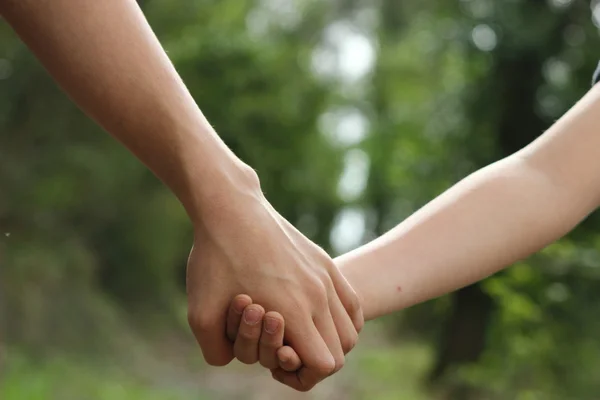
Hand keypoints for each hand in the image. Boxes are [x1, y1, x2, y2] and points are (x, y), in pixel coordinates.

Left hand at [186, 185, 362, 390]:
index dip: (302, 376)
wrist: (231, 208)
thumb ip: (218, 352)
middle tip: (285, 352)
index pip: (324, 364)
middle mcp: (319, 294)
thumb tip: (235, 360)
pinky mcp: (324, 261)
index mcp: (294, 310)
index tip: (278, 366)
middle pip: (340, 350)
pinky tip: (317, 315)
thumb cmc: (214, 259)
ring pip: (351, 328)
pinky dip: (342, 319)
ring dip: (330, 341)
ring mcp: (326, 276)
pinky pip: (352, 302)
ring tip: (301, 335)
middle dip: (315, 362)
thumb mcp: (200, 313)